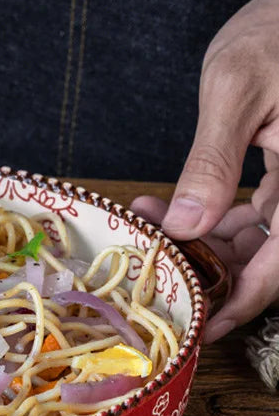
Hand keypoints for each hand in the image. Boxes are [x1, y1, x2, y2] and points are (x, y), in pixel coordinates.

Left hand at [130, 0, 278, 342]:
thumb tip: (185, 225)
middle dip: (205, 266)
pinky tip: (170, 207)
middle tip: (150, 262)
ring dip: (201, 240)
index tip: (200, 327)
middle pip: (267, 257)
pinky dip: (211, 215)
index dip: (243, 303)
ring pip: (256, 237)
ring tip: (149, 223)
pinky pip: (254, 211)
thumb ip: (212, 160)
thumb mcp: (236, 89)